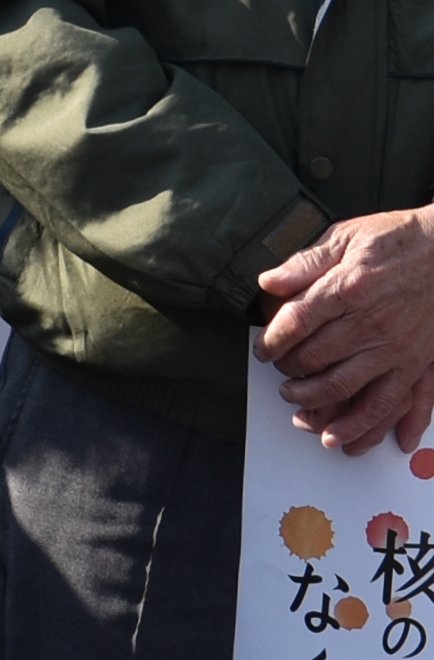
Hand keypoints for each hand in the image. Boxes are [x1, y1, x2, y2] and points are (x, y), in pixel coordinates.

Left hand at [260, 208, 433, 452]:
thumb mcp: (346, 237)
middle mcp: (372, 325)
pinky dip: (384, 427)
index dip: (273, 341)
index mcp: (349, 289)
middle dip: (293, 377)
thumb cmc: (399, 240)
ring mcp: (398, 349)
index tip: (262, 350)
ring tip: (304, 417)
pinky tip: (370, 443)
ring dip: (324, 410)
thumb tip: (269, 282)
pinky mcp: (420, 362)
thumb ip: (306, 263)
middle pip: (320, 362)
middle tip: (282, 381)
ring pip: (354, 392)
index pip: (297, 323)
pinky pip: (402, 404)